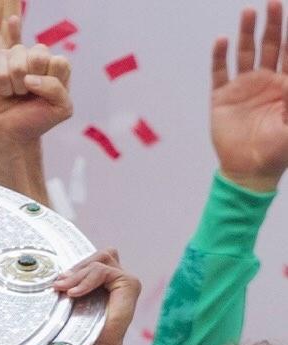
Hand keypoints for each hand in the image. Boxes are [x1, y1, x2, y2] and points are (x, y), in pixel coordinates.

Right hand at [0, 18, 71, 145]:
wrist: (11, 134)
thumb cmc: (36, 119)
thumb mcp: (61, 109)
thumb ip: (57, 89)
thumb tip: (28, 79)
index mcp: (57, 65)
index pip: (59, 63)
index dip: (50, 84)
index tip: (46, 97)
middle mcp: (38, 55)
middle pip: (38, 56)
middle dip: (33, 83)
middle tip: (29, 94)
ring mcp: (17, 56)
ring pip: (18, 64)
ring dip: (17, 87)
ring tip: (17, 94)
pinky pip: (0, 69)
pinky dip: (3, 87)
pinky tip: (5, 91)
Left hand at [53, 251, 140, 344]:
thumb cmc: (84, 330)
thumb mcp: (76, 300)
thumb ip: (74, 283)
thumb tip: (58, 273)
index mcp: (109, 281)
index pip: (95, 260)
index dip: (76, 267)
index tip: (57, 281)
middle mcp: (120, 279)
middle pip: (99, 256)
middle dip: (77, 268)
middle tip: (58, 284)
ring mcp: (127, 281)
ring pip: (100, 262)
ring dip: (78, 274)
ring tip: (63, 288)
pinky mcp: (129, 284)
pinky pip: (104, 271)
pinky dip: (87, 281)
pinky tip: (74, 293)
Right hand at [211, 1, 287, 190]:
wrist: (249, 173)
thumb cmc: (277, 152)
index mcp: (285, 84)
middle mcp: (265, 81)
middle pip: (270, 44)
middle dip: (273, 23)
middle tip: (273, 2)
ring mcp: (243, 87)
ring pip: (246, 52)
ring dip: (247, 32)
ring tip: (248, 12)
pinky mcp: (222, 97)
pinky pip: (220, 72)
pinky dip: (219, 56)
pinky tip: (222, 41)